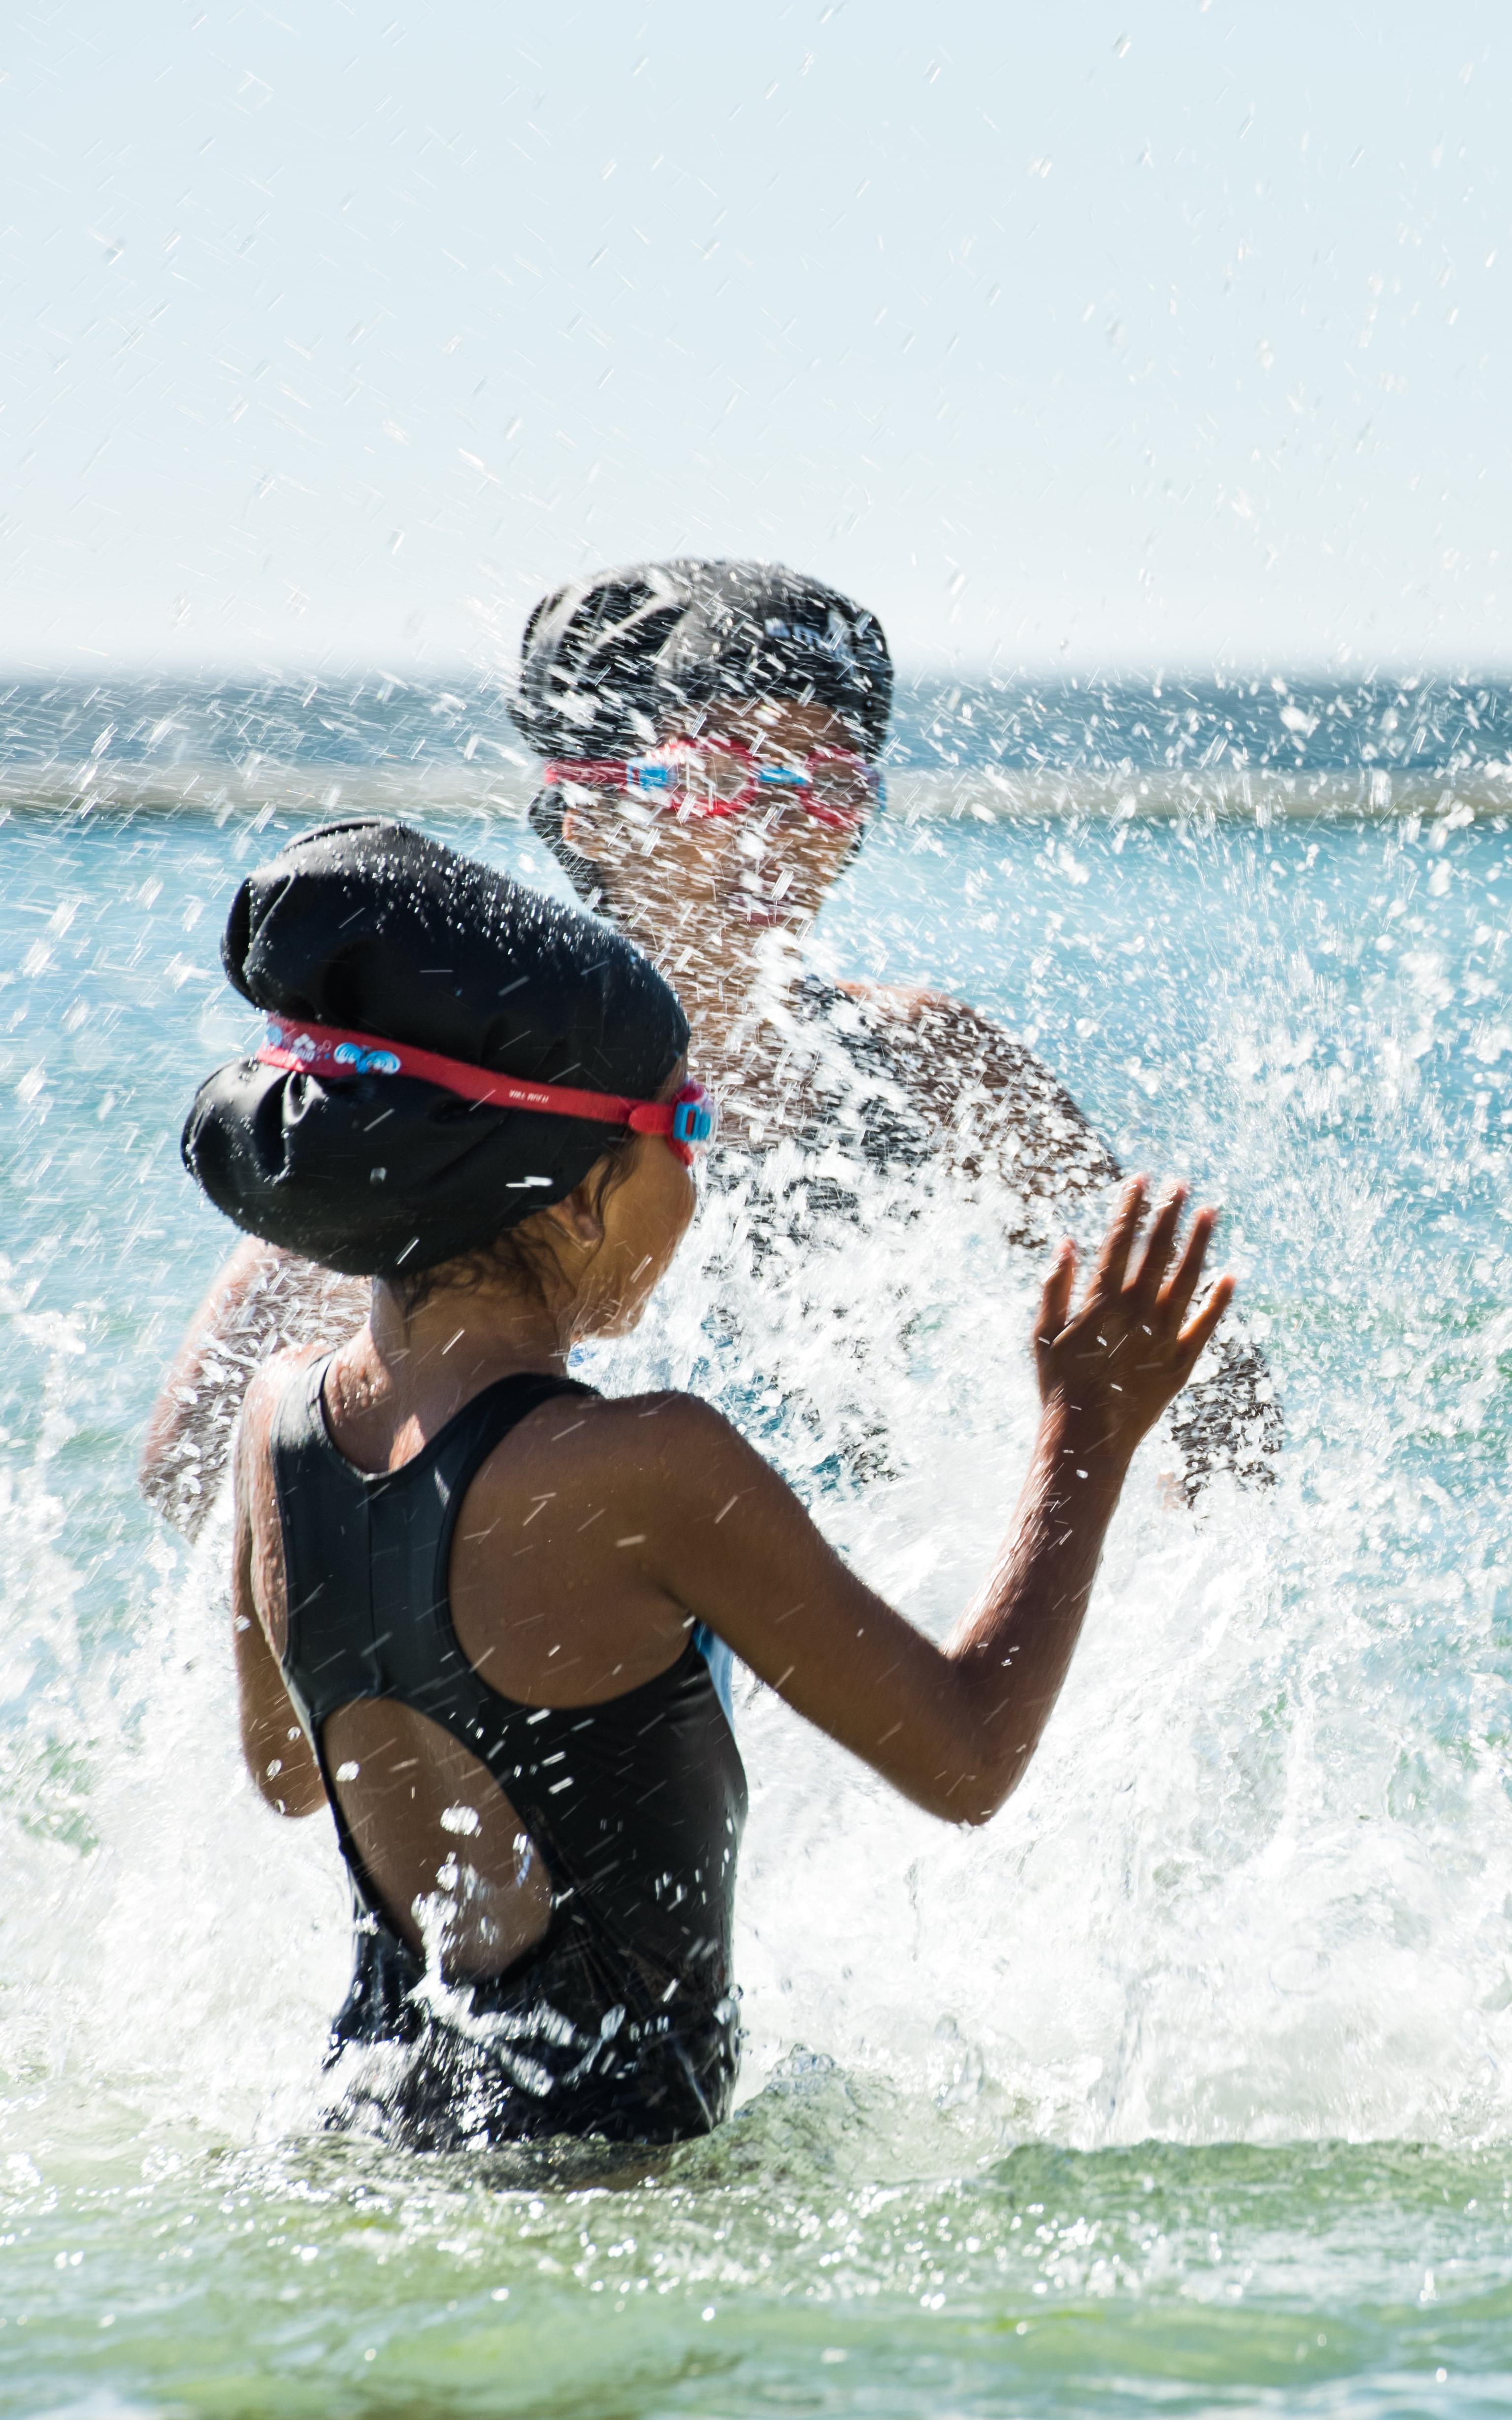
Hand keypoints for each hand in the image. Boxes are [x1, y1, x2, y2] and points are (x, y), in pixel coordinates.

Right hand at [1033, 1179, 1234, 1467]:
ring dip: (1198, 1244)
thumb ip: (1054, 1288)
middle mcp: (1135, 1314)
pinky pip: (1205, 1325)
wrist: (1087, 1439)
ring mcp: (1163, 1337)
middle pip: (1156, 1254)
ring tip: (1210, 1212)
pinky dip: (1219, 1300)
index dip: (1130, 1208)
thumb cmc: (1059, 1385)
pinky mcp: (1182, 1363)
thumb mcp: (1043, 1334)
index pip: (1118, 1243)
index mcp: (1100, 1303)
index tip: (1139, 1178)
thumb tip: (1067, 1243)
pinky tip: (1231, 1276)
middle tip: (1180, 1184)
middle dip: (1167, 1215)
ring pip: (1186, 1281)